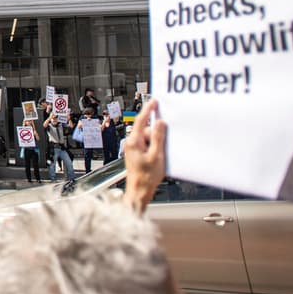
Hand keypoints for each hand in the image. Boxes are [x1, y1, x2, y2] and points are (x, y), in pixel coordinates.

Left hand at [122, 99, 165, 214]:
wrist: (139, 191)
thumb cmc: (146, 177)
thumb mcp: (156, 156)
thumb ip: (158, 138)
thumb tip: (160, 124)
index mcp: (133, 142)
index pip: (141, 120)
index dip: (148, 110)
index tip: (154, 102)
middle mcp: (131, 143)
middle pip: (147, 131)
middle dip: (157, 136)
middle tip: (161, 149)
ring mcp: (133, 149)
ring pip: (149, 139)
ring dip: (156, 145)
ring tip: (158, 158)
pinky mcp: (136, 154)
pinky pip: (147, 146)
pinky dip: (154, 149)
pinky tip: (157, 159)